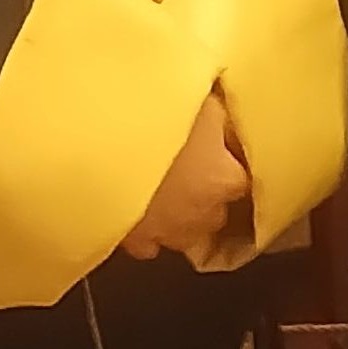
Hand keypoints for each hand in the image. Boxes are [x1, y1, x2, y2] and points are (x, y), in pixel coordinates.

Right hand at [122, 93, 250, 265]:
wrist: (100, 146)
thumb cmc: (154, 120)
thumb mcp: (201, 104)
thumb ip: (221, 119)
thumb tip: (231, 121)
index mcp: (223, 179)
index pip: (247, 180)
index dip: (235, 165)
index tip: (226, 153)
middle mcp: (202, 214)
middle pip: (218, 211)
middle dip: (209, 195)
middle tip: (194, 168)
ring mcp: (168, 233)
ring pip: (186, 232)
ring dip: (182, 216)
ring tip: (169, 192)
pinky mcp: (134, 243)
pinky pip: (149, 244)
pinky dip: (149, 231)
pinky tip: (141, 210)